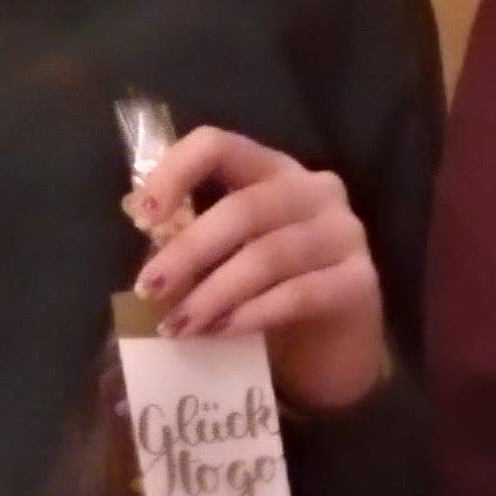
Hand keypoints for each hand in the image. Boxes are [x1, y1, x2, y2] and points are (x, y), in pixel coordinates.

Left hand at [127, 122, 389, 413]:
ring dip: (214, 293)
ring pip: (268, 255)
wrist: (331, 350)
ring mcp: (345, 233)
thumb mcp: (223, 258)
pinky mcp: (361, 281)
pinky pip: (298, 294)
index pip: (219, 145)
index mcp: (272, 170)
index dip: (176, 172)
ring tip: (178, 326)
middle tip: (149, 289)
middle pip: (243, 207)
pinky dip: (252, 314)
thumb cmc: (268, 293)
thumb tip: (135, 216)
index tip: (142, 216)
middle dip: (189, 250)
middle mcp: (314, 190)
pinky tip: (221, 333)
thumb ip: (189, 234)